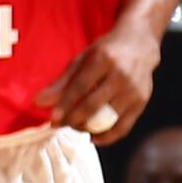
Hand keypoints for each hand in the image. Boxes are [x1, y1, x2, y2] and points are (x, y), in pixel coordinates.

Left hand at [37, 28, 159, 137]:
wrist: (140, 45)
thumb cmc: (105, 53)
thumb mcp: (82, 60)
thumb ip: (62, 82)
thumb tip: (39, 103)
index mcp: (104, 60)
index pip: (81, 86)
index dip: (65, 104)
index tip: (52, 118)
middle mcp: (122, 75)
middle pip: (94, 104)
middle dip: (73, 119)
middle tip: (58, 125)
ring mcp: (134, 90)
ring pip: (108, 118)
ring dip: (88, 128)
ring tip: (74, 126)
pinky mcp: (142, 102)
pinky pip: (124, 127)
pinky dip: (107, 136)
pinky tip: (93, 136)